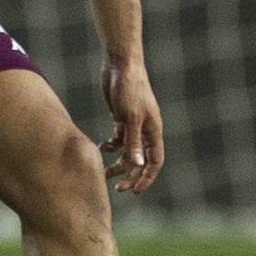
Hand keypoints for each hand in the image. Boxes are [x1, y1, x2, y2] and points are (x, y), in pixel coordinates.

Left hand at [98, 55, 163, 193]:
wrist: (120, 65)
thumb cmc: (129, 88)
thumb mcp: (130, 116)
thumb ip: (133, 140)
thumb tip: (137, 164)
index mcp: (153, 131)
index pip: (154, 161)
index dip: (147, 177)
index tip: (135, 190)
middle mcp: (145, 130)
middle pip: (140, 159)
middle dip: (130, 174)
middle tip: (117, 187)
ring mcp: (133, 124)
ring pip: (128, 150)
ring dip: (117, 162)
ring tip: (103, 172)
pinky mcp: (121, 117)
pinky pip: (119, 138)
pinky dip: (111, 146)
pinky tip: (101, 147)